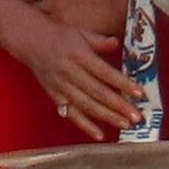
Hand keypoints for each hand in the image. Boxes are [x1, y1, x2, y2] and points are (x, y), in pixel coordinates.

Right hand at [14, 15, 145, 141]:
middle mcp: (70, 72)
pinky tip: (99, 135)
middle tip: (137, 116)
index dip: (122, 84)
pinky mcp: (55, 96)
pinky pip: (71, 114)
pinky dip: (85, 126)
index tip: (139, 93)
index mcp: (79, 55)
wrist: (30, 41)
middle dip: (119, 106)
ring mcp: (62, 86)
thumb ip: (100, 41)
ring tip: (124, 125)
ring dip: (106, 117)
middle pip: (98, 92)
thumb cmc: (59, 35)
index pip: (105, 73)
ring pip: (86, 105)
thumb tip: (117, 43)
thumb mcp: (81, 32)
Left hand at [35, 0, 135, 36]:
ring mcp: (57, 6)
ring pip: (35, 11)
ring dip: (35, 18)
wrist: (133, 3)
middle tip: (31, 12)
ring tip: (34, 27)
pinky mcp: (62, 25)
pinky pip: (44, 28)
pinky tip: (44, 37)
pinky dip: (44, 31)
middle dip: (31, 1)